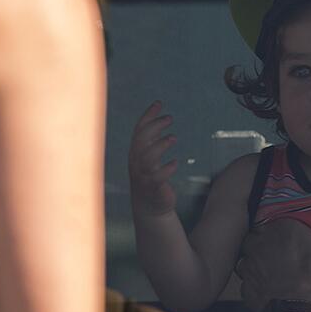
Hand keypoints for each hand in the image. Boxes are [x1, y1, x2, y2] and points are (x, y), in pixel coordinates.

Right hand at [128, 101, 178, 216]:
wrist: (150, 207)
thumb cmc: (151, 178)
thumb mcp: (149, 157)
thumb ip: (152, 140)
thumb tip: (160, 119)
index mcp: (135, 153)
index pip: (138, 130)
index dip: (147, 116)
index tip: (159, 103)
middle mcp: (136, 163)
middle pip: (141, 141)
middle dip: (154, 127)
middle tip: (170, 118)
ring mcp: (143, 176)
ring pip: (147, 158)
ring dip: (159, 145)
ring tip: (173, 138)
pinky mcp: (153, 188)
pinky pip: (157, 178)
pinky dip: (166, 169)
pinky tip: (175, 163)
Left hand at [237, 218, 310, 311]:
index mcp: (284, 229)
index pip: (280, 224)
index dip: (290, 235)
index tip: (301, 248)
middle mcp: (261, 243)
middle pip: (263, 238)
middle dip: (272, 247)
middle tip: (290, 260)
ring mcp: (250, 267)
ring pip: (251, 258)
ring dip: (261, 264)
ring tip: (279, 274)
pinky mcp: (245, 289)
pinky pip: (247, 281)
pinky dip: (256, 285)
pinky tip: (271, 291)